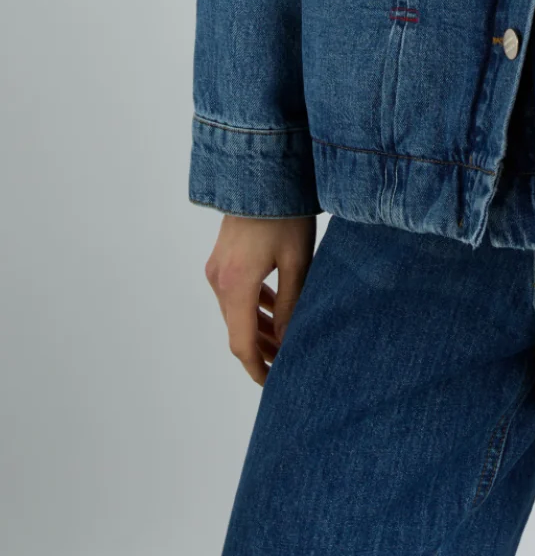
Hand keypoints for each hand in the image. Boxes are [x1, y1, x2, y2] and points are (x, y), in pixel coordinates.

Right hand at [204, 213, 315, 386]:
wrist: (260, 171)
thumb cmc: (284, 212)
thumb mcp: (296, 261)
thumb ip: (291, 304)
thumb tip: (289, 342)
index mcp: (236, 285)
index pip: (242, 343)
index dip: (257, 368)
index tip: (274, 384)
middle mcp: (219, 280)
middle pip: (238, 330)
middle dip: (262, 351)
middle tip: (287, 366)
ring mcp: (217, 268)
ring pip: (236, 312)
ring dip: (258, 329)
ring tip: (285, 342)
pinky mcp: (222, 258)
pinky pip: (235, 294)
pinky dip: (253, 307)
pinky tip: (273, 310)